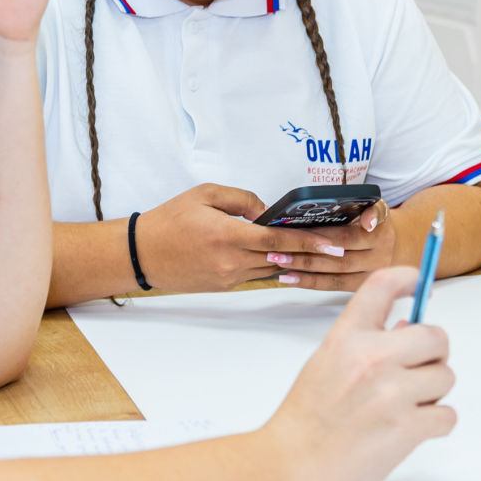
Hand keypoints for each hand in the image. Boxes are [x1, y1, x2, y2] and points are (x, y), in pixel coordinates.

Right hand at [136, 184, 352, 292]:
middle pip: (282, 257)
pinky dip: (271, 264)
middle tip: (339, 246)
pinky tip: (283, 255)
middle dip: (311, 252)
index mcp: (228, 236)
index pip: (279, 239)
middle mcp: (232, 262)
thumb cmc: (170, 220)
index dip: (310, 242)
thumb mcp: (205, 195)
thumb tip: (266, 211)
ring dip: (293, 259)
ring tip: (317, 249)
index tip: (334, 243)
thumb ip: (242, 199)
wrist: (141, 254)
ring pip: (272, 268)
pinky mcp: (224, 286)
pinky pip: (256, 274)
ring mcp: (229, 277)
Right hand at [265, 267, 455, 480]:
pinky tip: (411, 429)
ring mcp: (391, 393)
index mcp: (347, 338)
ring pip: (445, 377)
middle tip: (418, 370)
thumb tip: (409, 328)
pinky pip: (447, 415)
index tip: (420, 283)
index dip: (408, 278)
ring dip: (433, 393)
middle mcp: (372, 358)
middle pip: (436, 337)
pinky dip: (435, 424)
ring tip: (407, 407)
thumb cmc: (306, 419)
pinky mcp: (407, 428)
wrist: (292, 465)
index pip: (382, 286)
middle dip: (434, 354)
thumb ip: (366, 345)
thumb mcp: (327, 364)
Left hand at [274, 200, 396, 291]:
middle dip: (306, 255)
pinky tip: (290, 278)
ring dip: (304, 271)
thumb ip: (371, 209)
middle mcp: (379, 258)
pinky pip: (333, 286)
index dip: (322, 238)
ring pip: (334, 276)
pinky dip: (310, 282)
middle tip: (279, 250)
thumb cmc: (375, 222)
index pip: (347, 237)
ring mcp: (371, 276)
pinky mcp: (361, 287)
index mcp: (381, 234)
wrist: (398, 244)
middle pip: (338, 259)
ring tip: (279, 263)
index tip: (297, 235)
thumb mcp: (377, 207)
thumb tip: (367, 221)